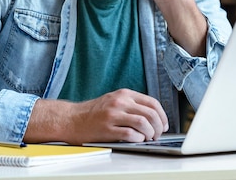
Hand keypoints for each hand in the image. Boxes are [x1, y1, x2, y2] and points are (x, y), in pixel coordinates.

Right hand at [27, 89, 168, 144]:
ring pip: (143, 122)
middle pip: (150, 113)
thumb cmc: (93, 113)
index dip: (162, 115)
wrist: (71, 119)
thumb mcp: (114, 101)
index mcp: (124, 94)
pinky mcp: (107, 128)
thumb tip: (153, 117)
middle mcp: (120, 102)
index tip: (164, 124)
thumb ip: (132, 105)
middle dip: (159, 126)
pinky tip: (137, 140)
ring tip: (148, 138)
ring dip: (150, 133)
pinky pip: (130, 134)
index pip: (152, 102)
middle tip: (158, 134)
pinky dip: (138, 138)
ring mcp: (113, 114)